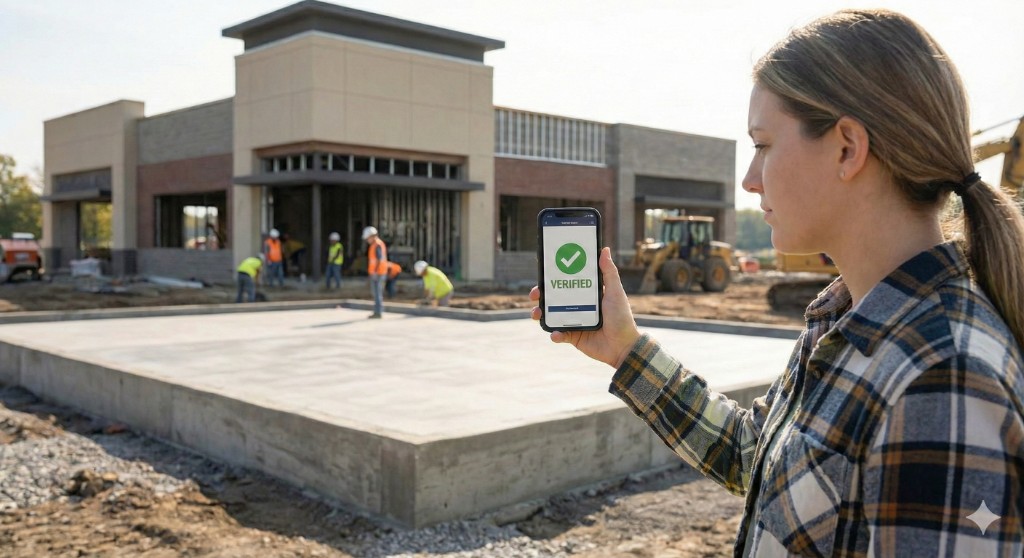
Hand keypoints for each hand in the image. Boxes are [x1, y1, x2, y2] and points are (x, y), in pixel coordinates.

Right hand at [531, 247, 640, 367]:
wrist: (623, 347)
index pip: (566, 282)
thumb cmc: (622, 318)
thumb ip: (609, 272)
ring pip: (550, 315)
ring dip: (540, 313)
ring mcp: (573, 321)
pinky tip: (556, 333)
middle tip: (535, 294)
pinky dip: (554, 334)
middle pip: (553, 297)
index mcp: (586, 294)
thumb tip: (604, 249)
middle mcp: (578, 306)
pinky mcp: (573, 337)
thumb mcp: (615, 292)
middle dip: (540, 295)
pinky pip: (558, 334)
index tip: (543, 272)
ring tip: (537, 313)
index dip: (553, 277)